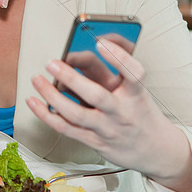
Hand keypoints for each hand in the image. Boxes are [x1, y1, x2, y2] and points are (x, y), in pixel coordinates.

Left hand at [26, 38, 191, 191]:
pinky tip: (35, 103)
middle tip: (52, 63)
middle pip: (96, 95)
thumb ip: (115, 72)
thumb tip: (85, 50)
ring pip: (76, 114)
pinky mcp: (94, 141)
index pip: (133, 73)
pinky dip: (47, 115)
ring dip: (52, 96)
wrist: (156, 150)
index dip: (118, 57)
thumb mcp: (138, 89)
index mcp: (136, 94)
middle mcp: (121, 111)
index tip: (100, 42)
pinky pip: (66, 129)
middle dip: (71, 77)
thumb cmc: (141, 113)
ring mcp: (106, 128)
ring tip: (37, 79)